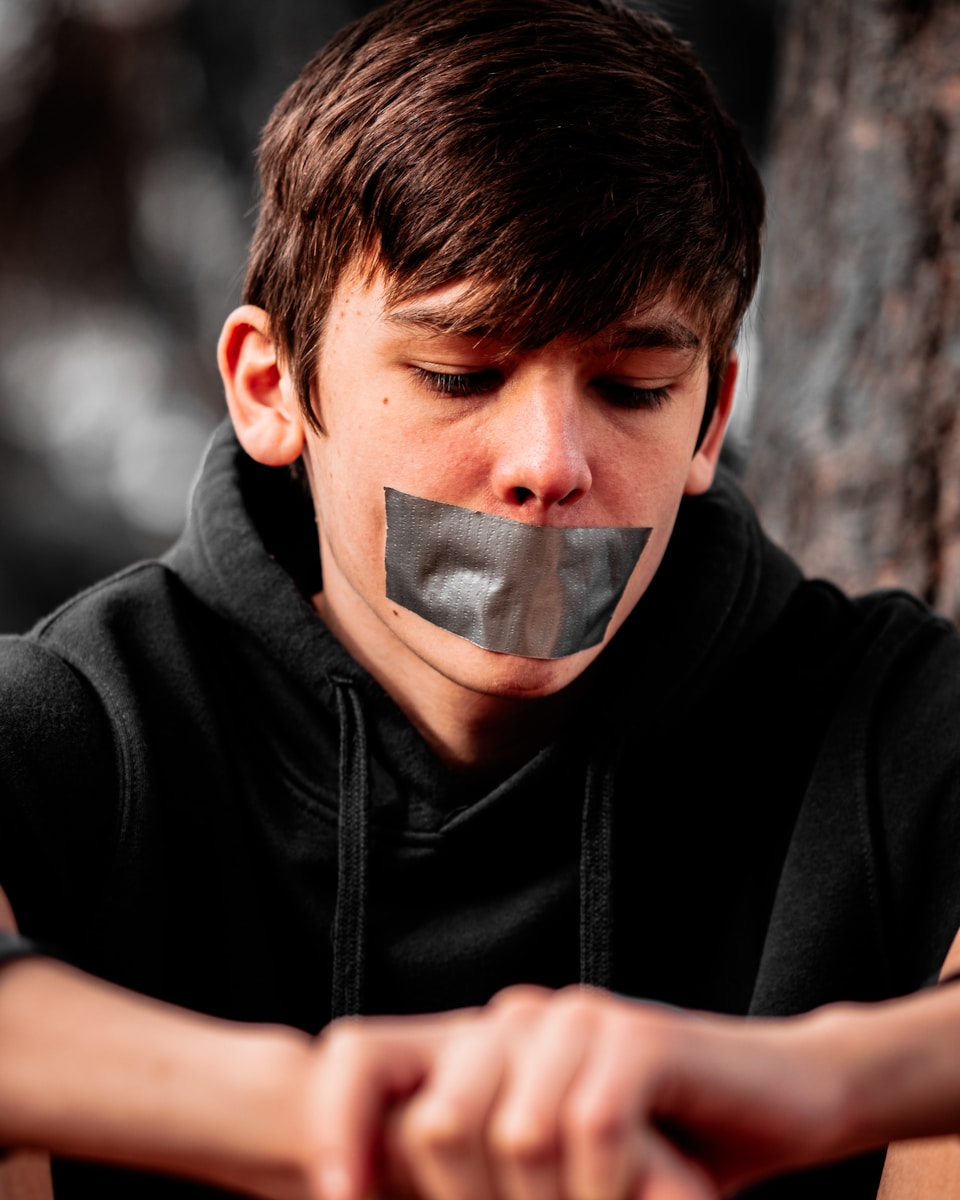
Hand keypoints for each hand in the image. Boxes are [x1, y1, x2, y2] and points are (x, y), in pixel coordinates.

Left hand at [305, 986, 847, 1199]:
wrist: (781, 1100)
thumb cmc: (661, 1149)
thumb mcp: (549, 1167)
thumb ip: (481, 1170)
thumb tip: (369, 1195)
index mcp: (481, 1040)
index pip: (360, 1056)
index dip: (335, 1132)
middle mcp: (520, 1016)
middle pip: (438, 1123)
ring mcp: (580, 1019)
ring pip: (515, 1137)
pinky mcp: (642, 1035)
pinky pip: (591, 1128)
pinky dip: (611, 1191)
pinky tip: (644, 1198)